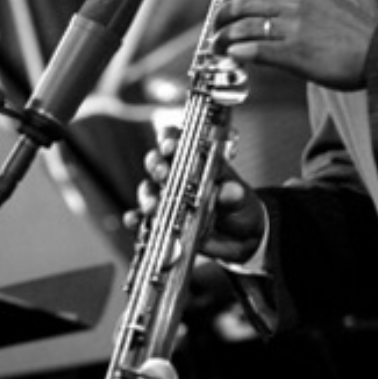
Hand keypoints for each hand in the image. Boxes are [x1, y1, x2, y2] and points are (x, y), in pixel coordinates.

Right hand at [127, 126, 266, 265]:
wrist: (242, 239)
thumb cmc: (241, 208)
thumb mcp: (243, 200)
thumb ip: (235, 195)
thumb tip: (229, 192)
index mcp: (197, 161)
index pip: (178, 141)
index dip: (170, 139)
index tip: (171, 144)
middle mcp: (178, 177)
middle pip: (157, 162)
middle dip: (156, 165)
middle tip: (163, 173)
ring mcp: (168, 200)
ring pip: (148, 190)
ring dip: (148, 195)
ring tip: (154, 205)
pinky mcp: (163, 223)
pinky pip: (142, 219)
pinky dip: (135, 219)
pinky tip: (134, 220)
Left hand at [213, 0, 377, 89]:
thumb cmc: (355, 32)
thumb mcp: (326, 1)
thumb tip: (276, 2)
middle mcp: (293, 4)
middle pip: (242, 3)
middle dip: (222, 15)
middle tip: (217, 25)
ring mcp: (293, 29)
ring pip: (243, 26)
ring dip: (224, 37)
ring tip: (219, 45)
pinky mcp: (294, 54)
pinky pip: (256, 49)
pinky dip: (239, 52)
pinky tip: (234, 55)